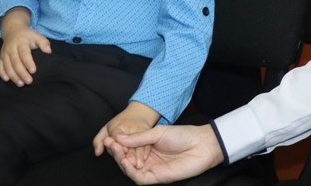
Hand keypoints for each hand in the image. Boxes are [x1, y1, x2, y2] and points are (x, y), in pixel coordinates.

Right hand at [0, 8, 50, 85]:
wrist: (13, 30)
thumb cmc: (27, 35)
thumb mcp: (37, 35)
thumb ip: (44, 43)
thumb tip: (49, 51)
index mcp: (21, 42)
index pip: (24, 53)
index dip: (28, 62)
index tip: (34, 71)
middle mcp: (11, 47)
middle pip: (15, 62)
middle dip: (22, 73)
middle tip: (29, 81)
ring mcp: (5, 52)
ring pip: (7, 65)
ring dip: (13, 75)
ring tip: (21, 84)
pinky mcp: (1, 57)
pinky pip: (0, 66)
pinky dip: (2, 73)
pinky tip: (7, 80)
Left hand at [93, 101, 160, 161]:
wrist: (139, 112)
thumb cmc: (119, 123)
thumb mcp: (106, 129)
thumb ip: (98, 141)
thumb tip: (97, 153)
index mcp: (117, 127)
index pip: (117, 136)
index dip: (119, 145)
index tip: (123, 151)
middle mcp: (129, 128)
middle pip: (129, 142)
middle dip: (130, 153)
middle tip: (130, 163)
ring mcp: (140, 130)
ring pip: (139, 143)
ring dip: (138, 155)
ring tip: (137, 165)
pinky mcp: (148, 133)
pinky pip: (147, 143)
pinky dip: (146, 152)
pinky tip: (144, 159)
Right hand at [105, 124, 223, 183]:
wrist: (201, 144)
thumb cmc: (182, 135)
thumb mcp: (157, 133)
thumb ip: (138, 138)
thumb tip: (118, 137)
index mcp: (147, 146)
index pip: (127, 148)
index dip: (117, 145)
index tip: (109, 138)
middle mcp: (147, 159)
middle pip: (126, 160)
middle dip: (116, 153)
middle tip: (110, 144)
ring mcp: (152, 168)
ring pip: (131, 170)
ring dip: (121, 162)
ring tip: (116, 152)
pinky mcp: (158, 178)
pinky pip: (141, 179)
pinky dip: (131, 172)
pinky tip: (126, 162)